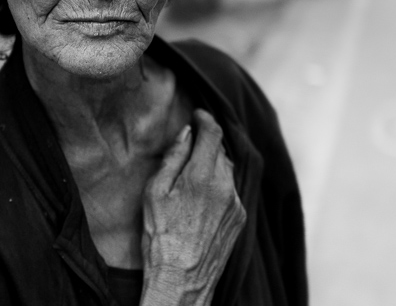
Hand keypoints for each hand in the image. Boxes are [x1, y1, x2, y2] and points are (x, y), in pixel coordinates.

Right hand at [140, 110, 246, 305]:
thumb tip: (186, 133)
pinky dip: (218, 185)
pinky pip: (231, 190)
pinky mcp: (240, 218)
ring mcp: (236, 204)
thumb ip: (173, 158)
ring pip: (227, 170)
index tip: (198, 115)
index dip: (205, 119)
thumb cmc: (160, 237)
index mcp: (202, 176)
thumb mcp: (155, 192)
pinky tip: (200, 199)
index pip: (213, 133)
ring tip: (191, 176)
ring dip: (213, 165)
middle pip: (221, 150)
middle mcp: (225, 187)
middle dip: (206, 143)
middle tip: (189, 146)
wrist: (180, 280)